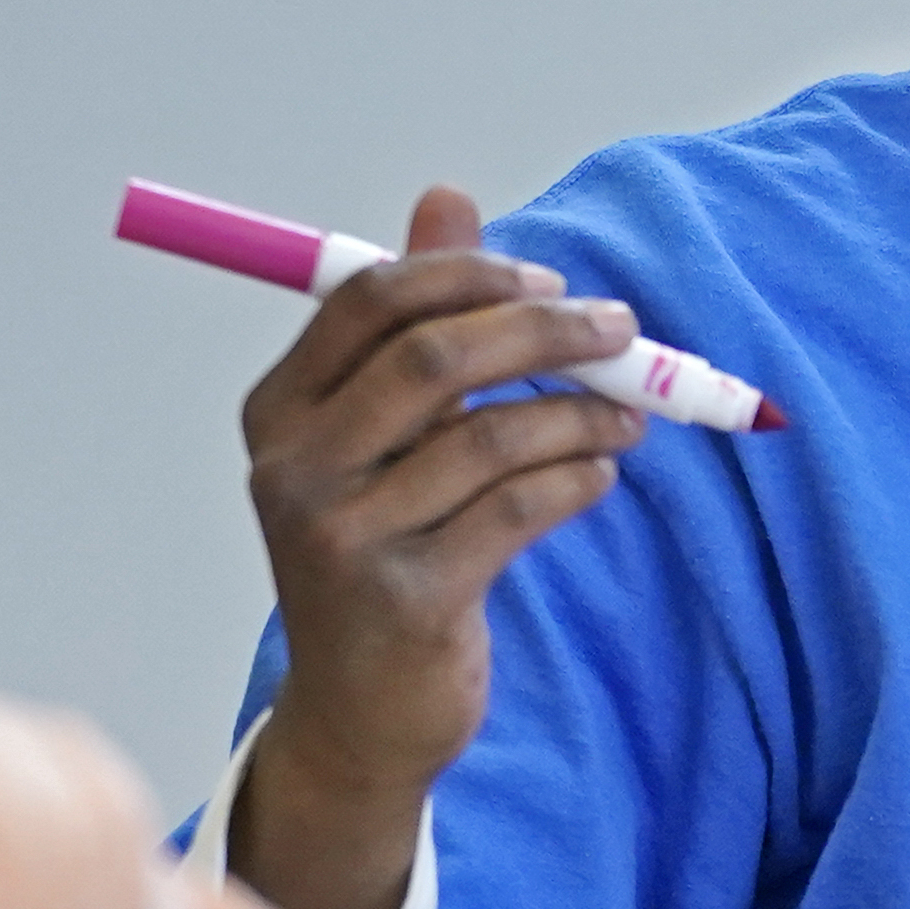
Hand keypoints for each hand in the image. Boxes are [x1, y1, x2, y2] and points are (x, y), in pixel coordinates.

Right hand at [226, 185, 642, 908]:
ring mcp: (344, 538)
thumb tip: (449, 196)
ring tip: (629, 419)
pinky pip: (519, 509)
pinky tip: (598, 477)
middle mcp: (295, 469)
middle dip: (545, 330)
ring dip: (584, 416)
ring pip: (491, 436)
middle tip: (622, 331)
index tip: (549, 280)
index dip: (471, 275)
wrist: (362, 712)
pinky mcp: (407, 599)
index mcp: (279, 411)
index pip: (371, 300)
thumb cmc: (385, 549)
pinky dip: (577, 480)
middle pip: (435, 356)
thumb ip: (414, 321)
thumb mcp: (388, 436)